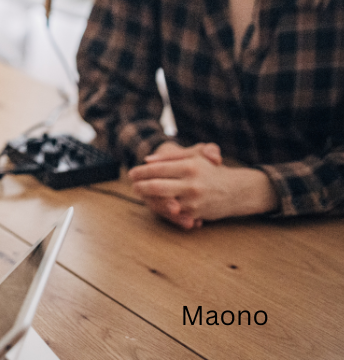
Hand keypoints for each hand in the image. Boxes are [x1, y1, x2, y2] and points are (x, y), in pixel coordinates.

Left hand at [129, 142, 277, 228]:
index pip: (158, 169)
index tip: (132, 173)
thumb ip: (170, 157)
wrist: (237, 190)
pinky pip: (173, 213)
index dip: (141, 171)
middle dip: (141, 186)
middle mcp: (191, 184)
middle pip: (156, 187)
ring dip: (148, 199)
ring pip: (162, 202)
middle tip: (133, 185)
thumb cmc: (211, 169)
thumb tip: (147, 160)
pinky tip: (154, 204)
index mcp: (189, 166)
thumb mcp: (194, 155)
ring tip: (140, 194)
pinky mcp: (195, 214)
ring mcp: (193, 201)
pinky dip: (161, 209)